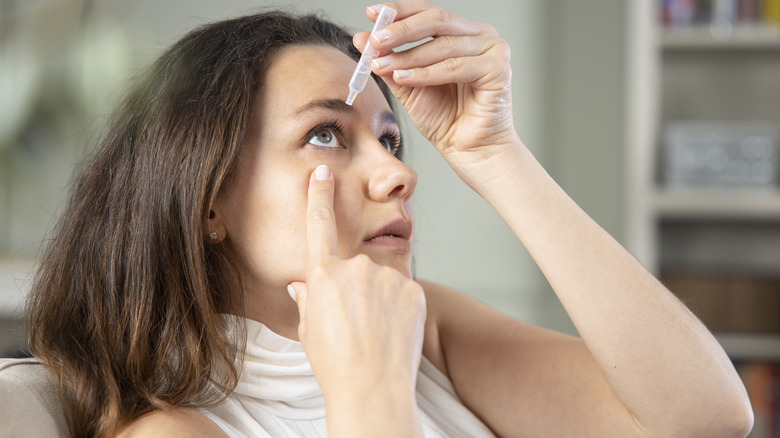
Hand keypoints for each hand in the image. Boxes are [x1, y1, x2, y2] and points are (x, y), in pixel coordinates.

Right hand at [288, 165, 425, 397]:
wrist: (372, 388)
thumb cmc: (335, 364)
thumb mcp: (310, 330)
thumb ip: (309, 299)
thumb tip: (303, 284)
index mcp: (324, 274)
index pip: (320, 224)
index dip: (321, 196)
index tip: (323, 174)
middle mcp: (355, 268)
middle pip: (357, 268)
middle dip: (358, 290)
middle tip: (358, 325)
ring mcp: (386, 277)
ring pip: (383, 280)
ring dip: (381, 300)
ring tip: (376, 333)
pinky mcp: (413, 289)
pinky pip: (404, 292)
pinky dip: (401, 308)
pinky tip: (395, 332)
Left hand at [354, 0, 517, 162]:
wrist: (470, 152)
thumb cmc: (446, 119)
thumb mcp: (408, 85)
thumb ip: (389, 61)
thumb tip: (362, 38)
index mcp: (461, 33)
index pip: (428, 12)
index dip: (399, 11)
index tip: (371, 13)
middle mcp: (480, 35)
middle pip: (436, 20)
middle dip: (400, 30)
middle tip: (375, 41)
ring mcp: (493, 49)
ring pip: (442, 45)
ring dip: (408, 56)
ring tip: (382, 66)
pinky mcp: (499, 68)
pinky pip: (455, 66)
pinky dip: (426, 73)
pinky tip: (405, 78)